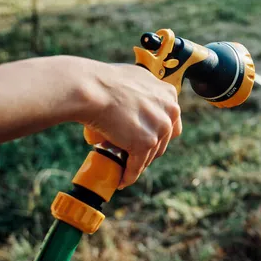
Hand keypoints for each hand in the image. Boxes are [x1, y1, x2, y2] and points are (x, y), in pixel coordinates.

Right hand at [75, 59, 181, 188]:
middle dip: (147, 149)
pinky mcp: (146, 143)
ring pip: (150, 155)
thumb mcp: (135, 79)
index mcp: (169, 94)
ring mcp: (159, 127)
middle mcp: (170, 111)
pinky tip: (121, 181)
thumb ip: (145, 92)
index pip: (170, 122)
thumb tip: (141, 101)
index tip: (146, 139)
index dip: (157, 133)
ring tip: (123, 168)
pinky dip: (129, 176)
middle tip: (130, 154)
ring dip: (137, 164)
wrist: (90, 88)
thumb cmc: (104, 82)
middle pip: (162, 140)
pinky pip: (137, 166)